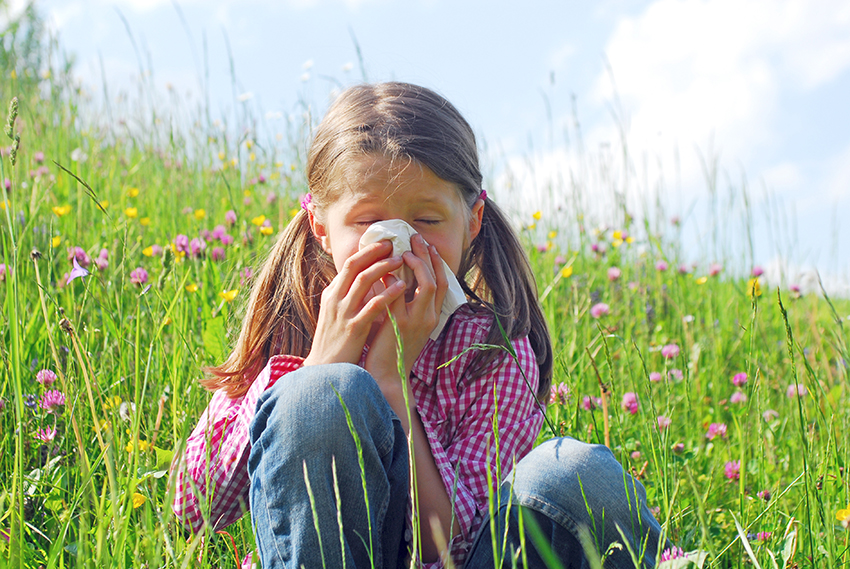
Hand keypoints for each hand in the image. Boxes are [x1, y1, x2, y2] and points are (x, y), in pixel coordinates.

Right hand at [303, 241, 406, 366]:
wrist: (326, 370)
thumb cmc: (335, 342)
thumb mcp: (336, 314)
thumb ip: (347, 297)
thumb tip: (363, 280)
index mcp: (332, 294)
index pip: (349, 264)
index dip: (367, 251)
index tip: (384, 242)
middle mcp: (335, 299)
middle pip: (354, 266)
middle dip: (374, 252)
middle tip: (393, 243)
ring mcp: (344, 313)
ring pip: (363, 281)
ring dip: (383, 267)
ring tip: (401, 260)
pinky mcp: (354, 328)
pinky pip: (373, 306)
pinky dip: (387, 294)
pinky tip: (401, 287)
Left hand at [365, 234, 447, 388]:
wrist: (386, 375)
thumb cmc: (392, 348)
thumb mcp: (405, 323)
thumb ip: (404, 302)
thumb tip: (394, 275)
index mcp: (432, 317)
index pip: (443, 284)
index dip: (437, 263)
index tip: (428, 246)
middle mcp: (428, 318)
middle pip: (436, 279)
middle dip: (427, 256)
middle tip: (416, 238)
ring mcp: (416, 321)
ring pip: (425, 284)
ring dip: (416, 263)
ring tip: (404, 249)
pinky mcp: (399, 324)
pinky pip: (399, 295)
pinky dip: (393, 279)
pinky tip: (386, 268)